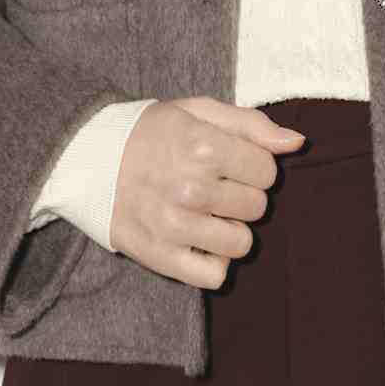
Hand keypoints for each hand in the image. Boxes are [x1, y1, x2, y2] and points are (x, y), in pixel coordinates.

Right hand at [110, 97, 305, 284]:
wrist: (88, 159)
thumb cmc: (150, 133)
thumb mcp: (197, 111)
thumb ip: (251, 124)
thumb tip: (296, 144)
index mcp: (203, 147)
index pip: (267, 171)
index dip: (253, 166)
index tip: (229, 163)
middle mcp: (191, 188)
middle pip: (257, 207)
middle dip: (242, 196)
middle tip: (214, 186)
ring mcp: (175, 226)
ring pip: (242, 243)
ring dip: (231, 230)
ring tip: (207, 214)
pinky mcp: (161, 256)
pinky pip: (214, 275)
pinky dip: (214, 261)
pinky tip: (200, 241)